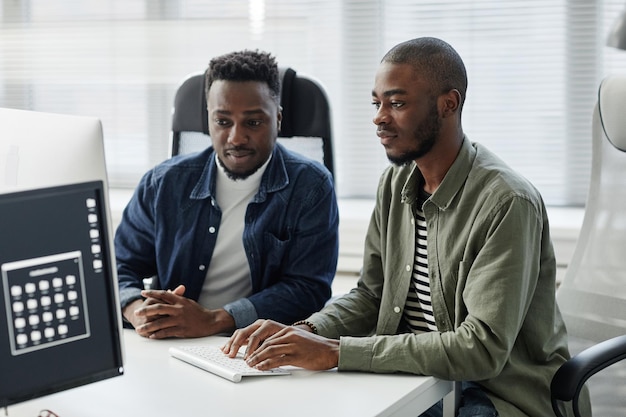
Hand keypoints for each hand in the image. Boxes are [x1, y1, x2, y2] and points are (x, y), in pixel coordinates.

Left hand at [130, 285, 234, 337]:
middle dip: (146, 311)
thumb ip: (177, 297)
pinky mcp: (182, 330)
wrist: (210, 321)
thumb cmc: (198, 312)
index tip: (143, 292)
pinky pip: (167, 332)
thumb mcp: (187, 302)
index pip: (164, 294)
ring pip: (160, 323)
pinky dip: (158, 334)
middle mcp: (179, 309)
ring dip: (149, 326)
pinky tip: (152, 336)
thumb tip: (168, 292)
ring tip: (140, 329)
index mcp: (180, 300)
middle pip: (159, 308)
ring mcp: (180, 320)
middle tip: (137, 313)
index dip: (152, 293)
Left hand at [222, 319, 339, 370]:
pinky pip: (278, 359)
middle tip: (240, 357)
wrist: (331, 350)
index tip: (239, 348)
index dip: (248, 341)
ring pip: (268, 349)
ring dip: (256, 357)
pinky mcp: (297, 354)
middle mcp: (288, 334)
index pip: (261, 333)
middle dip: (248, 349)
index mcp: (286, 329)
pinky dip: (267, 363)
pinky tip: (260, 367)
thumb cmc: (314, 348)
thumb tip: (265, 350)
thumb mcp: (296, 340)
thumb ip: (282, 341)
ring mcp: (293, 343)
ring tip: (248, 363)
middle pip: (262, 340)